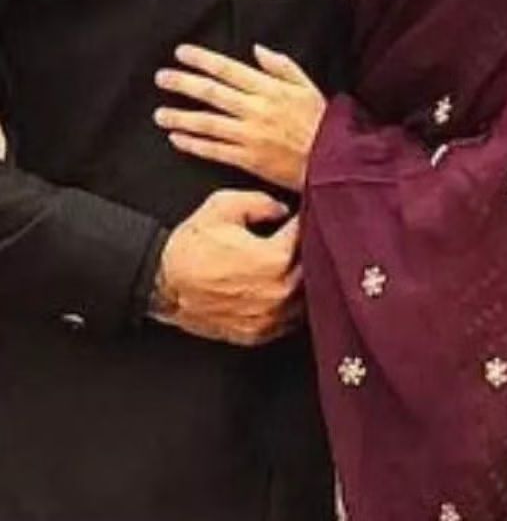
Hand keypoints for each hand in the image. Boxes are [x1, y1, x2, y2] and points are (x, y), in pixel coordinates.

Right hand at [149, 189, 301, 345]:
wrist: (163, 283)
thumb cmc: (191, 246)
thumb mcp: (223, 205)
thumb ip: (261, 202)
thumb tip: (282, 210)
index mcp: (274, 259)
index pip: (306, 235)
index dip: (307, 219)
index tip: (304, 212)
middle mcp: (277, 292)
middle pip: (313, 267)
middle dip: (308, 249)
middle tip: (301, 236)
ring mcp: (269, 317)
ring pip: (306, 297)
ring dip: (304, 278)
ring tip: (292, 261)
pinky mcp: (258, 333)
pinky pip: (289, 320)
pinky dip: (291, 303)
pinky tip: (282, 288)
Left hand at [153, 44, 325, 190]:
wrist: (333, 161)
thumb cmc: (323, 124)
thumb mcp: (306, 86)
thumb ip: (281, 66)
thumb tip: (257, 51)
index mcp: (269, 89)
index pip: (228, 69)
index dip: (202, 60)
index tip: (182, 53)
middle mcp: (256, 110)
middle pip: (211, 92)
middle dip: (183, 83)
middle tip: (162, 77)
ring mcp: (249, 136)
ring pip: (208, 123)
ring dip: (181, 116)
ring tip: (160, 113)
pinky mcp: (248, 159)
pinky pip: (215, 150)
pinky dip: (194, 144)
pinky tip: (178, 139)